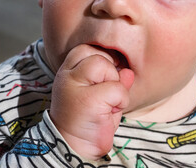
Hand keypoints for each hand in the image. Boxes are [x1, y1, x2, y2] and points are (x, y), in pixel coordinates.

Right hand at [49, 44, 133, 159]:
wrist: (75, 148)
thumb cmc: (91, 119)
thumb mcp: (103, 95)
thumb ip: (114, 80)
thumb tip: (128, 71)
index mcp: (68, 71)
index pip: (87, 48)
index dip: (103, 60)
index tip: (105, 78)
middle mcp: (67, 76)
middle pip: (97, 54)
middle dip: (110, 71)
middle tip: (105, 92)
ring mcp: (75, 86)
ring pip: (105, 66)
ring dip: (115, 85)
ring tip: (107, 102)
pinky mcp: (87, 100)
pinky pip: (117, 89)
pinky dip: (120, 100)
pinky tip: (110, 111)